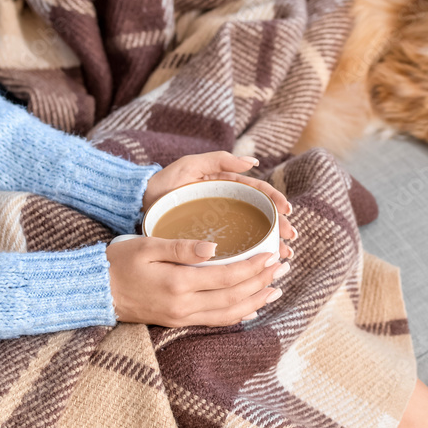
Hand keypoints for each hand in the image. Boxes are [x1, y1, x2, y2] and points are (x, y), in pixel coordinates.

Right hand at [105, 237, 289, 326]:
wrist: (95, 292)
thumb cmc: (118, 262)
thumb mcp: (147, 245)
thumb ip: (182, 246)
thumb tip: (214, 247)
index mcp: (178, 283)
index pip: (227, 276)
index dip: (253, 267)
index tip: (272, 254)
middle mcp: (184, 305)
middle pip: (234, 296)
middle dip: (262, 282)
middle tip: (283, 266)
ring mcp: (182, 317)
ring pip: (230, 313)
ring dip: (256, 300)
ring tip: (276, 287)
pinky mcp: (178, 322)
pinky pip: (216, 321)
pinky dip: (238, 314)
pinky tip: (252, 306)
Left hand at [142, 152, 296, 258]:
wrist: (137, 206)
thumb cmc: (162, 183)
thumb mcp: (189, 166)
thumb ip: (218, 160)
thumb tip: (253, 162)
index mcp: (226, 186)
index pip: (258, 193)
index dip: (275, 200)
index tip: (287, 211)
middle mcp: (227, 206)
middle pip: (260, 216)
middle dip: (279, 227)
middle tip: (290, 239)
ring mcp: (219, 225)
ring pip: (251, 234)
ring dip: (270, 243)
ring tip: (283, 254)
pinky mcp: (208, 241)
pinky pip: (234, 249)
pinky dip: (249, 258)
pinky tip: (258, 268)